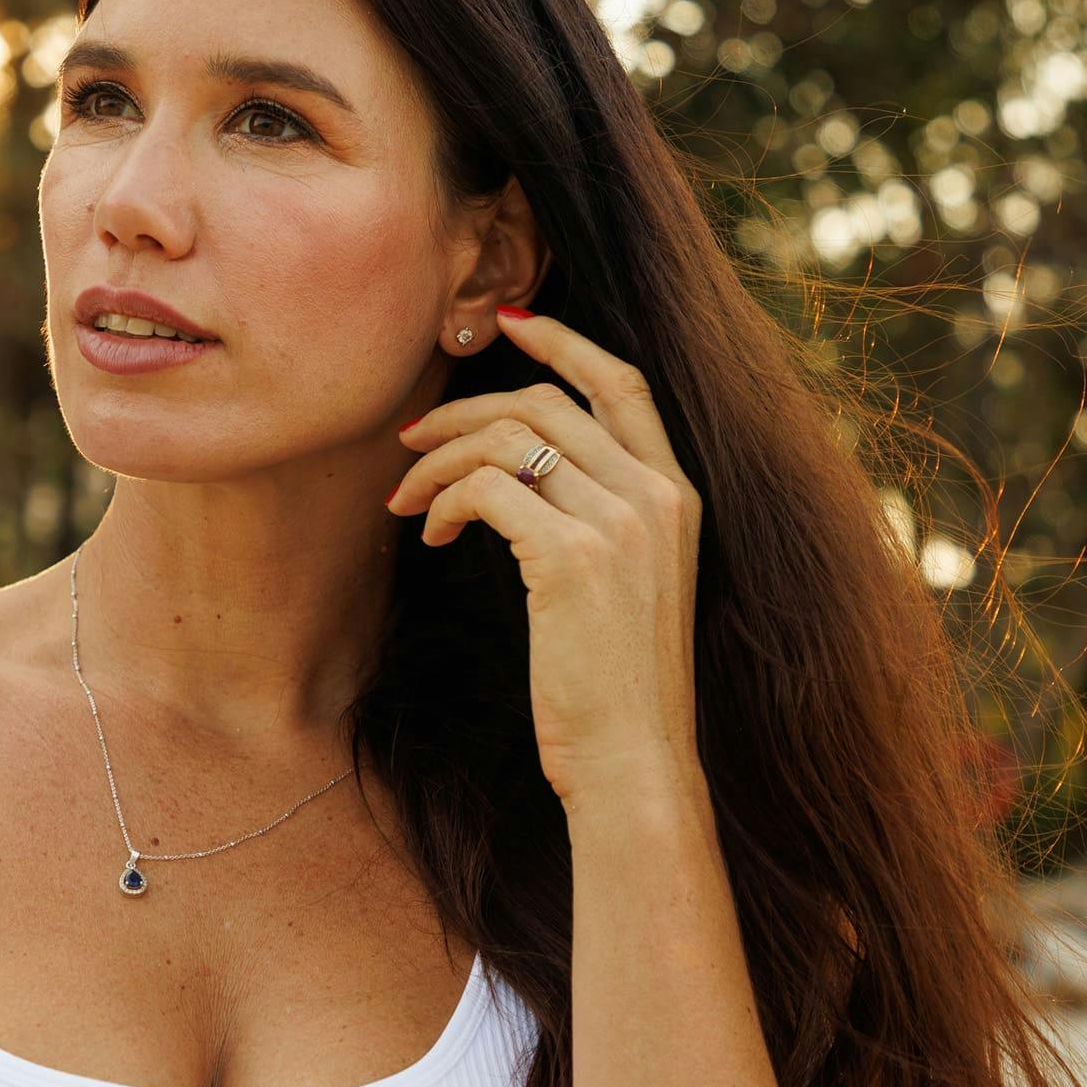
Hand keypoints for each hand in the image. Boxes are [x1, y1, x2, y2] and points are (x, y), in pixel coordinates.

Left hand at [385, 308, 703, 810]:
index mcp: (677, 493)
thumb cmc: (616, 684)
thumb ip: (597, 517)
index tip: (507, 325)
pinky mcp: (574, 557)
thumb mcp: (627, 584)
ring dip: (440, 460)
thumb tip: (518, 471)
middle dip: (465, 408)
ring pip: (508, 438)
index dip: (563, 342)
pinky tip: (432, 534)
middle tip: (411, 437)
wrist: (634, 761)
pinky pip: (487, 487)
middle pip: (545, 402)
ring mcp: (621, 523)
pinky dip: (445, 499)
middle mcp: (657, 495)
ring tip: (408, 501)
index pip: (622, 382)